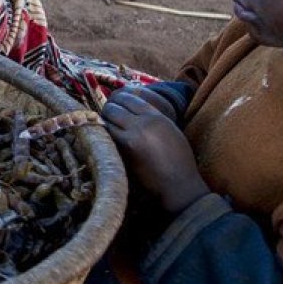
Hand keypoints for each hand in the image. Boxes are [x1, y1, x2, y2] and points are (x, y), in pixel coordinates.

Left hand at [102, 91, 209, 214]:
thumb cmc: (178, 160)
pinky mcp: (124, 149)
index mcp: (157, 117)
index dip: (119, 99)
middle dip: (108, 109)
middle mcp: (144, 123)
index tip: (115, 103)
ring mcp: (133, 135)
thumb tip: (132, 109)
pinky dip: (104, 133)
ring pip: (108, 118)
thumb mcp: (170, 131)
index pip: (130, 98)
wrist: (178, 185)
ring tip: (104, 125)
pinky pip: (107, 134)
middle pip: (114, 106)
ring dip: (104, 120)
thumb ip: (153, 118)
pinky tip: (106, 137)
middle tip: (106, 115)